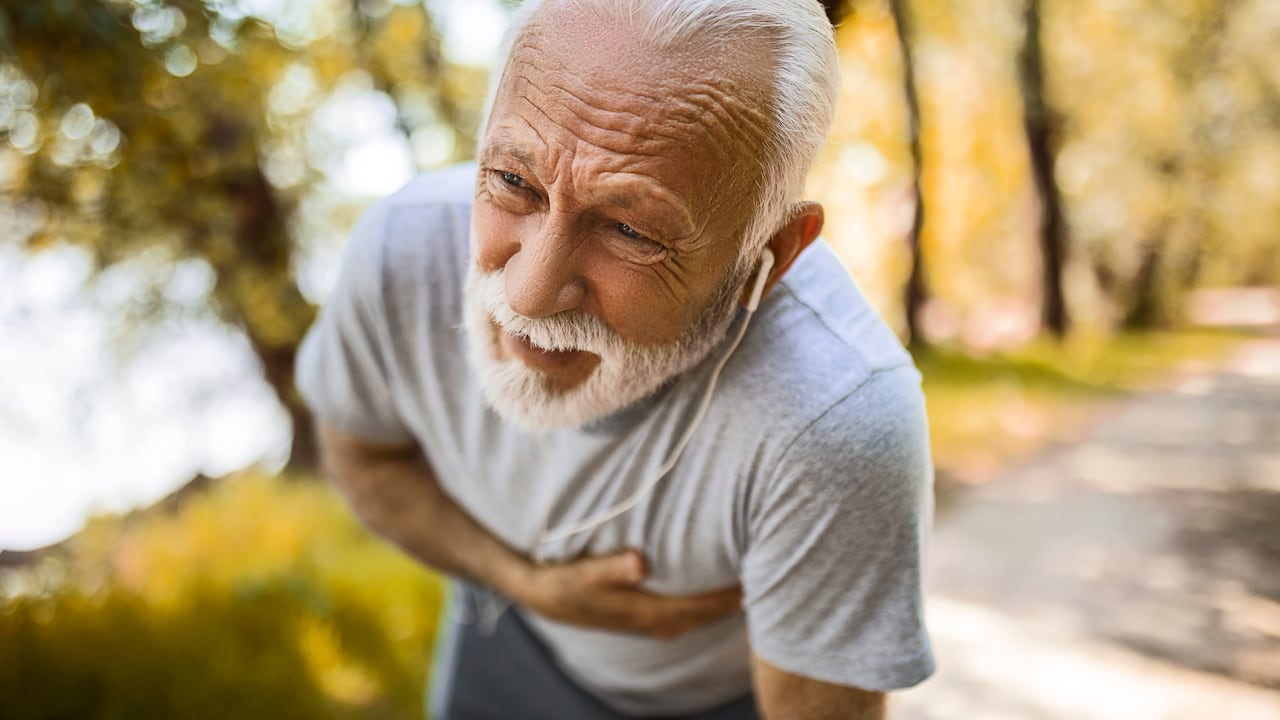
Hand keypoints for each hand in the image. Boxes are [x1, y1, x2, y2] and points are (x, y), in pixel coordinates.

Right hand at [515, 549, 742, 638]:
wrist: (543, 595)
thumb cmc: (564, 580)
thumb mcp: (581, 572)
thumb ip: (611, 568)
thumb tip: (640, 561)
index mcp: (647, 612)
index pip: (702, 608)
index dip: (730, 596)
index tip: (759, 575)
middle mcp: (656, 622)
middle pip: (709, 614)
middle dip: (737, 599)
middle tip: (773, 572)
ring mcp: (653, 621)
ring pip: (701, 615)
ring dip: (725, 601)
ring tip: (755, 575)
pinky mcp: (648, 613)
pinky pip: (690, 610)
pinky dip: (708, 602)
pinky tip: (719, 583)